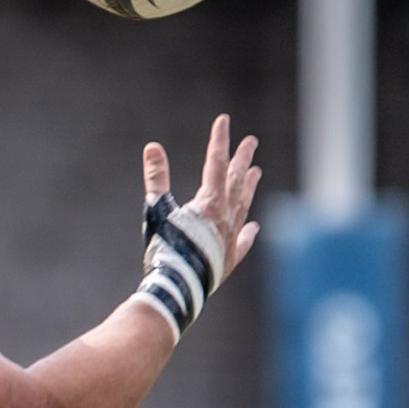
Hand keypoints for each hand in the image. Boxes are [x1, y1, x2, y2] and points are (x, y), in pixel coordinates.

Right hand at [142, 114, 261, 282]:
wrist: (177, 286)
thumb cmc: (165, 249)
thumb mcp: (156, 210)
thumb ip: (156, 178)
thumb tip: (152, 147)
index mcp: (209, 202)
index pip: (215, 163)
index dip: (219, 140)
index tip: (224, 121)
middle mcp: (225, 217)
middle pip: (236, 181)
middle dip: (242, 159)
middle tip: (251, 142)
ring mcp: (230, 238)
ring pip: (243, 206)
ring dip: (249, 188)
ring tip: (256, 173)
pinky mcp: (229, 259)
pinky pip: (243, 241)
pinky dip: (247, 233)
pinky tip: (252, 227)